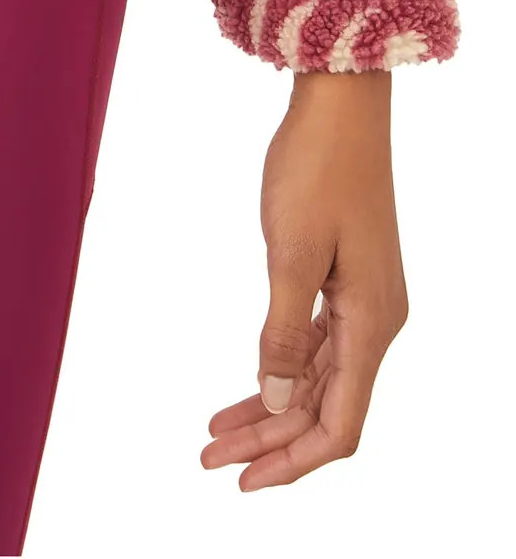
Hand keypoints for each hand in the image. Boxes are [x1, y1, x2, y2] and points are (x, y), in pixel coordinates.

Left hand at [203, 67, 407, 489]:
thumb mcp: (291, 252)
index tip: (244, 481)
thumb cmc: (316, 167)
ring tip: (215, 435)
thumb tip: (277, 401)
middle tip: (209, 460)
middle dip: (269, 443)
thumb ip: (283, 331)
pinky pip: (313, 345)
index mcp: (372, 323)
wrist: (339, 104)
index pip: (339, 424)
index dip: (294, 462)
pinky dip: (278, 370)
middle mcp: (375, 321)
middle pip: (325, 409)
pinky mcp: (344, 279)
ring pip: (316, 380)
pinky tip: (247, 387)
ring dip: (268, 411)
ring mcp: (362, 301)